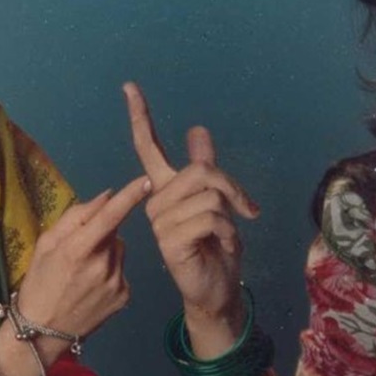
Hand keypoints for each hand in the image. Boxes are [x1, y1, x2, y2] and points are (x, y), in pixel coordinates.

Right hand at [15, 175, 149, 350]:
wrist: (42, 330)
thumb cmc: (40, 282)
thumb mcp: (46, 244)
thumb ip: (76, 217)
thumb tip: (106, 197)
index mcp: (78, 249)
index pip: (110, 216)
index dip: (129, 197)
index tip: (145, 181)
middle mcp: (102, 265)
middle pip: (114, 234)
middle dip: (101, 235)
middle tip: (78, 254)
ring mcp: (115, 283)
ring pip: (119, 252)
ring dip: (106, 254)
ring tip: (84, 274)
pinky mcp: (124, 296)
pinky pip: (122, 271)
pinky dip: (111, 273)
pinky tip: (93, 288)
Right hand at [123, 82, 258, 331]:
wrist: (218, 288)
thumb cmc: (217, 247)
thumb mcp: (220, 202)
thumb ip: (206, 168)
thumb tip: (197, 129)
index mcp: (167, 189)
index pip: (148, 147)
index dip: (141, 116)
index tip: (130, 87)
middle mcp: (157, 202)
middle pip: (201, 171)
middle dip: (232, 188)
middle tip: (246, 210)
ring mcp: (160, 222)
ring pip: (210, 195)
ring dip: (232, 216)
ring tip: (224, 236)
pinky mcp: (170, 241)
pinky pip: (210, 217)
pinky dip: (228, 231)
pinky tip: (220, 246)